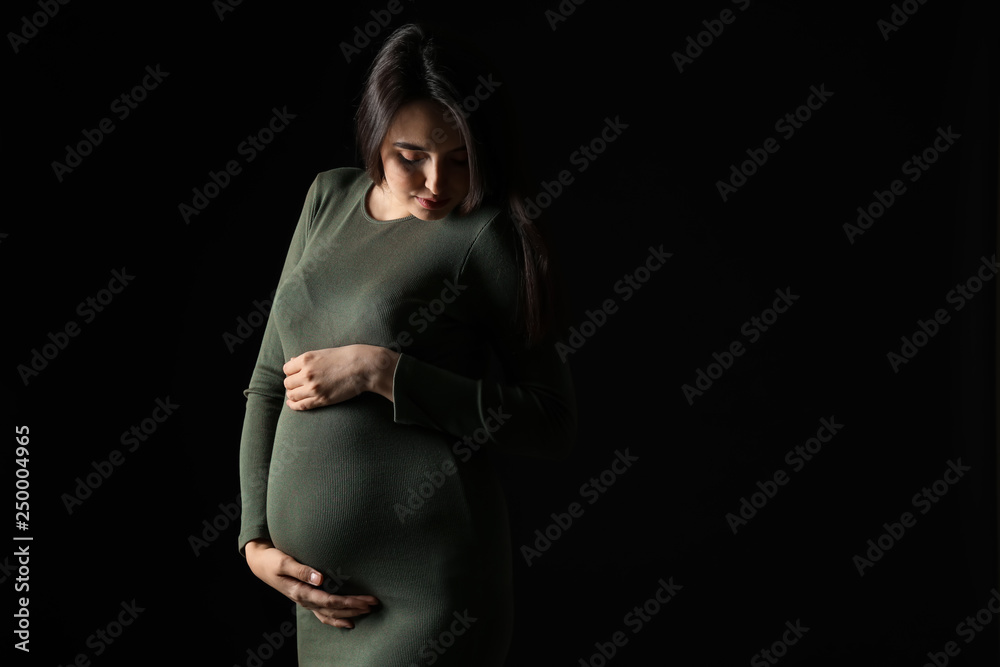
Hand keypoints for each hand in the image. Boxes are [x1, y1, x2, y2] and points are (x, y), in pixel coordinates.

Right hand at [244, 539, 378, 627]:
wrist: (259, 563)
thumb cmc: (272, 560)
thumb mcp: (284, 562)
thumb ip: (301, 570)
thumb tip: (320, 578)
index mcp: (301, 592)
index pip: (331, 601)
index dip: (350, 602)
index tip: (367, 599)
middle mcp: (304, 600)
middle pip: (334, 609)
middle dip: (355, 608)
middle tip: (374, 603)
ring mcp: (305, 601)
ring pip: (330, 614)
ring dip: (349, 614)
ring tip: (367, 611)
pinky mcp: (306, 598)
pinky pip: (323, 614)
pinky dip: (336, 619)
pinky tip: (348, 621)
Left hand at [283, 344, 398, 409]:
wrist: (364, 367)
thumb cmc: (346, 357)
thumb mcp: (324, 352)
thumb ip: (306, 359)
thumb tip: (292, 360)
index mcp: (306, 359)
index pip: (287, 369)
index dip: (291, 372)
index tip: (295, 374)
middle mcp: (307, 374)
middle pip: (288, 383)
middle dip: (291, 384)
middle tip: (297, 385)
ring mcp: (313, 388)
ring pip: (292, 395)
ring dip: (293, 394)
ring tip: (297, 393)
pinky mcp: (321, 400)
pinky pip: (301, 405)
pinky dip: (294, 405)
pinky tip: (293, 403)